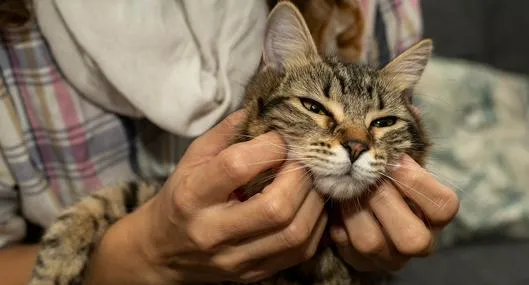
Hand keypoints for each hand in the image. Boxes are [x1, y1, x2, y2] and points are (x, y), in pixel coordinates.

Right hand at [120, 110, 325, 283]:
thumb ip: (226, 132)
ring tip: (312, 181)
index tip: (280, 136)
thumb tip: (265, 108)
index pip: (237, 167)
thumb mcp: (193, 158)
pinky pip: (299, 252)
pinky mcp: (252, 275)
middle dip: (300, 176)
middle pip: (275, 207)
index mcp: (193, 196)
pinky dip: (315, 225)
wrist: (163, 251)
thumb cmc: (182, 196)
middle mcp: (213, 232)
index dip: (269, 146)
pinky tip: (310, 206)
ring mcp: (235, 259)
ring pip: (294, 234)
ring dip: (314, 201)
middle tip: (305, 159)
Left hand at [330, 155, 458, 271]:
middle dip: (383, 199)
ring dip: (354, 211)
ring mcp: (390, 257)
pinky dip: (338, 226)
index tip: (397, 159)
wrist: (361, 203)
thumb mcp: (397, 167)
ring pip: (372, 243)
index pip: (444, 206)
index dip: (418, 182)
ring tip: (345, 190)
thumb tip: (387, 136)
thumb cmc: (385, 180)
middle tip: (365, 177)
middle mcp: (419, 242)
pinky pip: (346, 248)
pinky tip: (336, 210)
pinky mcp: (363, 262)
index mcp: (435, 217)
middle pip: (412, 237)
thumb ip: (397, 158)